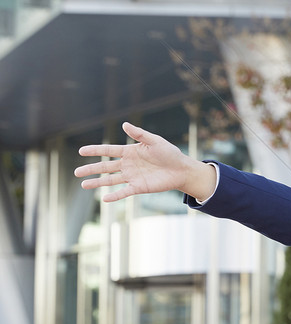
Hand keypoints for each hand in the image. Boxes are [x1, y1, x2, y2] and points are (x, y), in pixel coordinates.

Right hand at [75, 121, 215, 201]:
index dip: (95, 151)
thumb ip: (139, 134)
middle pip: (105, 167)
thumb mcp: (154, 141)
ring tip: (83, 185)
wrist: (181, 169)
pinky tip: (104, 199)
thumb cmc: (169, 153)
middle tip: (76, 172)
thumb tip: (124, 124)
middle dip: (90, 169)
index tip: (81, 151)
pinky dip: (115, 195)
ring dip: (97, 183)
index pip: (108, 151)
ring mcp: (132, 176)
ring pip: (110, 180)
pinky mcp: (139, 187)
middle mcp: (128, 165)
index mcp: (129, 152)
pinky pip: (124, 192)